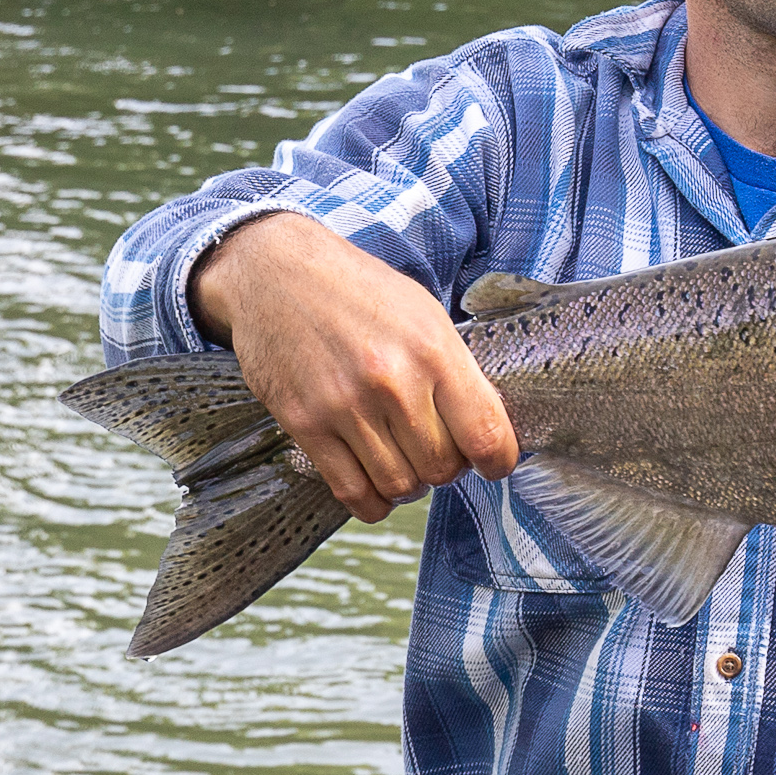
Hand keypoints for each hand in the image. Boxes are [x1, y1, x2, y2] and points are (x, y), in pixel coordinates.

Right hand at [189, 212, 519, 521]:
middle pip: (441, 467)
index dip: (498, 462)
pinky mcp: (304, 423)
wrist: (277, 272)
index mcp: (433, 351)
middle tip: (437, 450)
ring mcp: (344, 405)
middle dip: (447, 468)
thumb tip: (485, 430)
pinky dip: (372, 502)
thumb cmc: (360, 292)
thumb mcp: (425, 315)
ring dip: (410, 484)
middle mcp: (392, 382)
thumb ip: (457, 372)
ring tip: (406, 462)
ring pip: (399, 485)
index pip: (485, 434)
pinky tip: (377, 488)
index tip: (494, 465)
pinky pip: (351, 491)